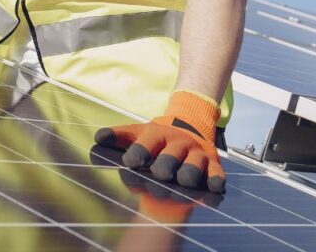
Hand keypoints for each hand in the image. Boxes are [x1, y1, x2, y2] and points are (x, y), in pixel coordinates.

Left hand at [94, 90, 225, 192]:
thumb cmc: (157, 138)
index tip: (130, 162)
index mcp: (158, 134)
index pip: (147, 143)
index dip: (139, 152)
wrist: (190, 128)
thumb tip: (98, 138)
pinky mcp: (213, 165)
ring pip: (194, 165)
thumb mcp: (137, 133)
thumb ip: (118, 137)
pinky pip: (217, 174)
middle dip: (165, 164)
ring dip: (188, 174)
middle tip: (159, 173)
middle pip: (171, 155)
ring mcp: (197, 154)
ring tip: (182, 182)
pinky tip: (212, 187)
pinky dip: (216, 181)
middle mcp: (178, 143)